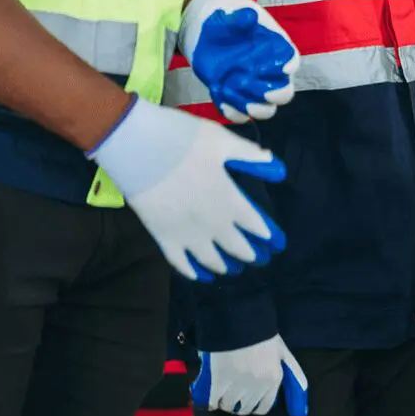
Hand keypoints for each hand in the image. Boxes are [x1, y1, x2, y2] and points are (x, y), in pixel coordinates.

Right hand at [89, 98, 287, 279]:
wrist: (139, 147)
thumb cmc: (183, 140)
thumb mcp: (223, 141)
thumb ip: (249, 154)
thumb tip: (274, 163)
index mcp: (229, 199)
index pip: (254, 224)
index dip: (266, 234)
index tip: (275, 242)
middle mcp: (212, 222)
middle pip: (236, 245)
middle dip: (250, 254)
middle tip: (259, 260)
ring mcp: (186, 233)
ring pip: (210, 258)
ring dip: (224, 266)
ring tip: (232, 270)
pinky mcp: (162, 236)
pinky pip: (179, 262)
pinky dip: (191, 271)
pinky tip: (199, 275)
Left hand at [181, 0, 301, 122]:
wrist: (206, 37)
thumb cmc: (225, 24)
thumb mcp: (230, 18)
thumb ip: (240, 18)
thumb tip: (249, 16)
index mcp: (275, 51)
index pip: (291, 60)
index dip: (290, 66)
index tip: (282, 68)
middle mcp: (270, 74)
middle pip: (285, 93)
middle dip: (275, 94)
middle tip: (263, 92)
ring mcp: (254, 89)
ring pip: (266, 109)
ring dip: (255, 107)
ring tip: (233, 93)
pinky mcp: (236, 99)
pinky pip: (241, 115)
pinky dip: (233, 112)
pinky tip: (219, 99)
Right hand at [193, 335, 308, 415]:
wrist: (239, 317)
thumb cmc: (261, 332)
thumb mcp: (282, 351)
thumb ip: (292, 373)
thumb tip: (300, 403)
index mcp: (274, 378)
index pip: (264, 407)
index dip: (255, 404)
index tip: (248, 397)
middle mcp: (258, 385)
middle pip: (245, 408)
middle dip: (239, 402)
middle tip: (232, 391)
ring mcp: (237, 385)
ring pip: (228, 406)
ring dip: (224, 401)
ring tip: (221, 390)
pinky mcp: (218, 382)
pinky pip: (212, 402)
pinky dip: (210, 401)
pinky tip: (210, 394)